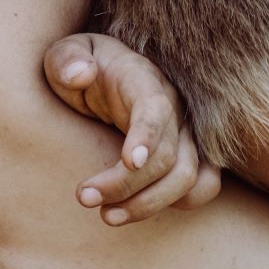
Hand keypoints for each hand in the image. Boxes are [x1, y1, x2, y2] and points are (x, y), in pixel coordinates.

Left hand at [42, 33, 221, 224]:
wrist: (104, 73)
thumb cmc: (81, 66)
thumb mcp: (64, 53)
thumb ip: (67, 60)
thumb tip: (81, 74)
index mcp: (142, 79)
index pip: (156, 108)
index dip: (148, 135)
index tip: (129, 163)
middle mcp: (173, 105)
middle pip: (167, 155)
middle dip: (125, 185)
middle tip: (84, 197)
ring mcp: (185, 131)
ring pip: (187, 177)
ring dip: (149, 203)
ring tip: (107, 215)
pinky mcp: (187, 153)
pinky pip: (203, 185)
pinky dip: (179, 203)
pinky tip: (138, 209)